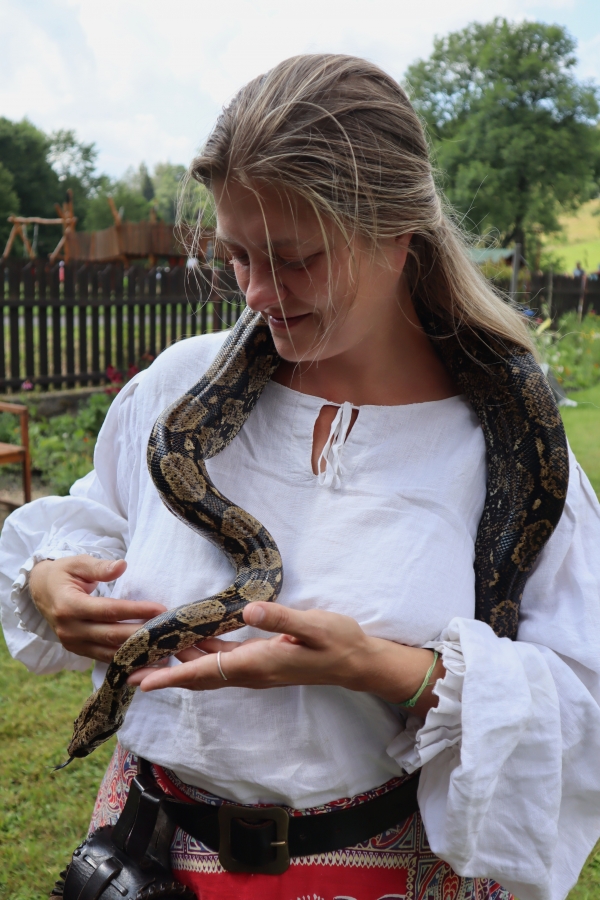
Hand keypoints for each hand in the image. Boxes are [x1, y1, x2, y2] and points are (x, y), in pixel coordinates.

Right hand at [28, 555, 166, 662]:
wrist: (40, 591)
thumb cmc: (63, 574)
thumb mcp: (78, 563)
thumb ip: (100, 567)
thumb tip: (122, 565)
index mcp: (69, 606)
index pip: (109, 611)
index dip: (136, 610)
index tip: (160, 609)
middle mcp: (70, 629)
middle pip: (112, 635)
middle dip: (142, 634)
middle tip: (168, 631)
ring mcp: (73, 644)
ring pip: (109, 652)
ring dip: (137, 652)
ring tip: (163, 649)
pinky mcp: (78, 651)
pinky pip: (104, 658)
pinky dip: (126, 658)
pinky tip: (146, 658)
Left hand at [127, 601, 443, 716]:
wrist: (357, 661)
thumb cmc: (338, 641)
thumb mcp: (313, 625)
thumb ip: (280, 618)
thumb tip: (248, 610)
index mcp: (257, 663)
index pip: (204, 672)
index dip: (171, 676)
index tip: (141, 681)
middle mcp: (251, 671)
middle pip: (198, 675)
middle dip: (164, 672)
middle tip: (129, 666)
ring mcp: (256, 668)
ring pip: (208, 669)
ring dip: (179, 663)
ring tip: (151, 653)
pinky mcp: (262, 660)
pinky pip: (222, 661)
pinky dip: (202, 654)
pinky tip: (193, 640)